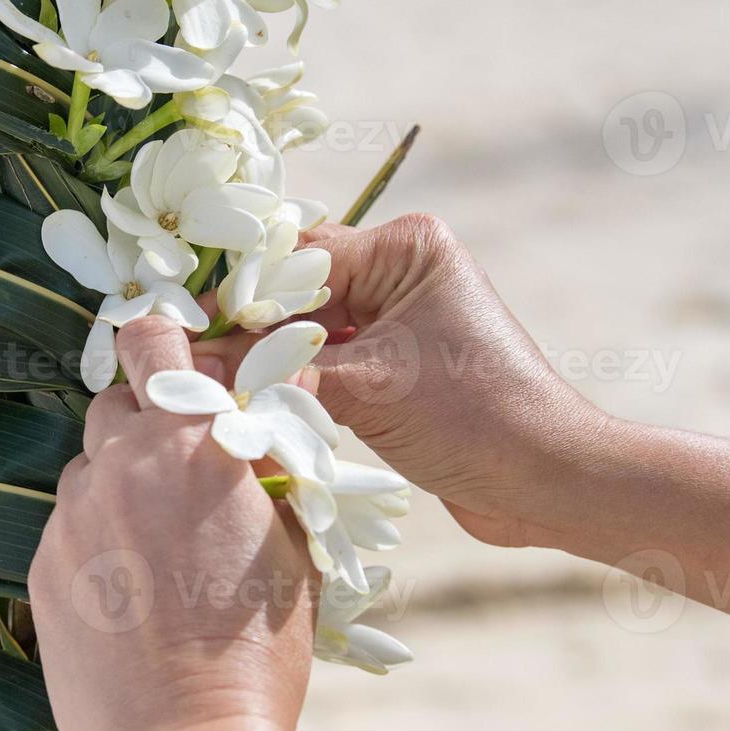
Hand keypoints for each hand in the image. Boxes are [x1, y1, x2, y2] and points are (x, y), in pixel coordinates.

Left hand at [28, 316, 356, 730]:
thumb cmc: (258, 650)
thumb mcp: (290, 549)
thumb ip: (262, 480)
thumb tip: (250, 450)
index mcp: (191, 445)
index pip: (152, 342)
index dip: (159, 342)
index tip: (168, 359)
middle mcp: (120, 466)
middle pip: (111, 405)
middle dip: (141, 424)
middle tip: (177, 474)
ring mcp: (71, 518)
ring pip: (86, 471)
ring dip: (116, 487)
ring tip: (155, 552)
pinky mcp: (39, 568)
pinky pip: (66, 530)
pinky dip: (92, 543)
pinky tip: (127, 597)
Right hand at [200, 213, 608, 548]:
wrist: (546, 482)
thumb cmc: (473, 417)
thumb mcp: (367, 388)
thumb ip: (280, 374)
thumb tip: (197, 368)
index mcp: (406, 248)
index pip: (299, 258)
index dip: (240, 295)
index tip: (183, 327)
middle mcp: (402, 273)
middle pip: (299, 296)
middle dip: (249, 335)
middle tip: (189, 367)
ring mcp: (399, 323)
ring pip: (308, 336)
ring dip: (269, 367)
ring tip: (213, 394)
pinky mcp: (396, 369)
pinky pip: (327, 369)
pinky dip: (295, 389)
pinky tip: (254, 411)